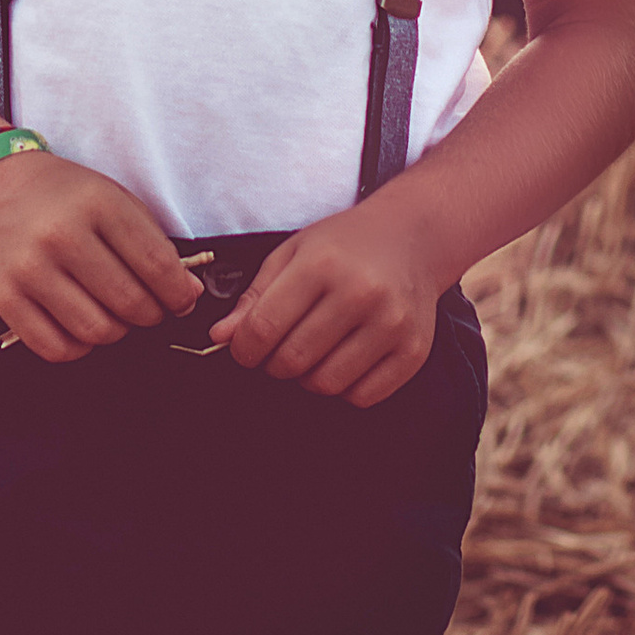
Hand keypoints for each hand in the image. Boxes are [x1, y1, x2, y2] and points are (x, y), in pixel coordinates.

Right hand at [0, 147, 198, 362]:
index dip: (179, 293)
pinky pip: (57, 349)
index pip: (157, 266)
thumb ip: (154, 244)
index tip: (182, 299)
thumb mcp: (113, 197)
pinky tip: (80, 321)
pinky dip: (78, 346)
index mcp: (96, 203)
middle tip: (147, 307)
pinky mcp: (5, 297)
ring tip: (111, 311)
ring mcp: (29, 268)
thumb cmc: (64, 195)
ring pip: (97, 332)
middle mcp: (61, 234)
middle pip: (130, 304)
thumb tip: (188, 294)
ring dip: (115, 330)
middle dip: (150, 314)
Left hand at [214, 195, 449, 406]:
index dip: (244, 348)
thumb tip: (221, 337)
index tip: (244, 349)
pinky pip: (363, 396)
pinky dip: (343, 388)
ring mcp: (391, 324)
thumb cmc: (346, 244)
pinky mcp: (412, 351)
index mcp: (322, 264)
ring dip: (308, 377)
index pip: (265, 326)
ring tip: (312, 351)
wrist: (412, 238)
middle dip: (274, 363)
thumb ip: (255, 296)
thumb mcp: (294, 252)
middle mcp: (360, 293)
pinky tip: (342, 360)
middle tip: (278, 348)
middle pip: (294, 360)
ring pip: (327, 384)